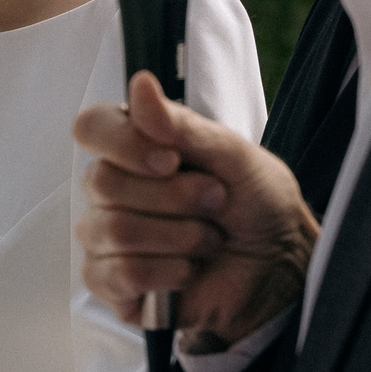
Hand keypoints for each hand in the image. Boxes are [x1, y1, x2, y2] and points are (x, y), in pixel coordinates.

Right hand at [74, 70, 314, 348]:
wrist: (279, 263)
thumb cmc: (257, 203)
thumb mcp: (231, 154)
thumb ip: (181, 125)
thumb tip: (139, 86)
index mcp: (134, 147)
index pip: (91, 128)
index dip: (125, 143)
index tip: (170, 159)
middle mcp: (112, 191)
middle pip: (102, 182)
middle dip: (174, 196)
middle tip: (216, 200)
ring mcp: (107, 240)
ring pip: (115, 230)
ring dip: (179, 236)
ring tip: (209, 239)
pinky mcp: (114, 285)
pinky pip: (120, 274)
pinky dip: (167, 272)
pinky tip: (189, 270)